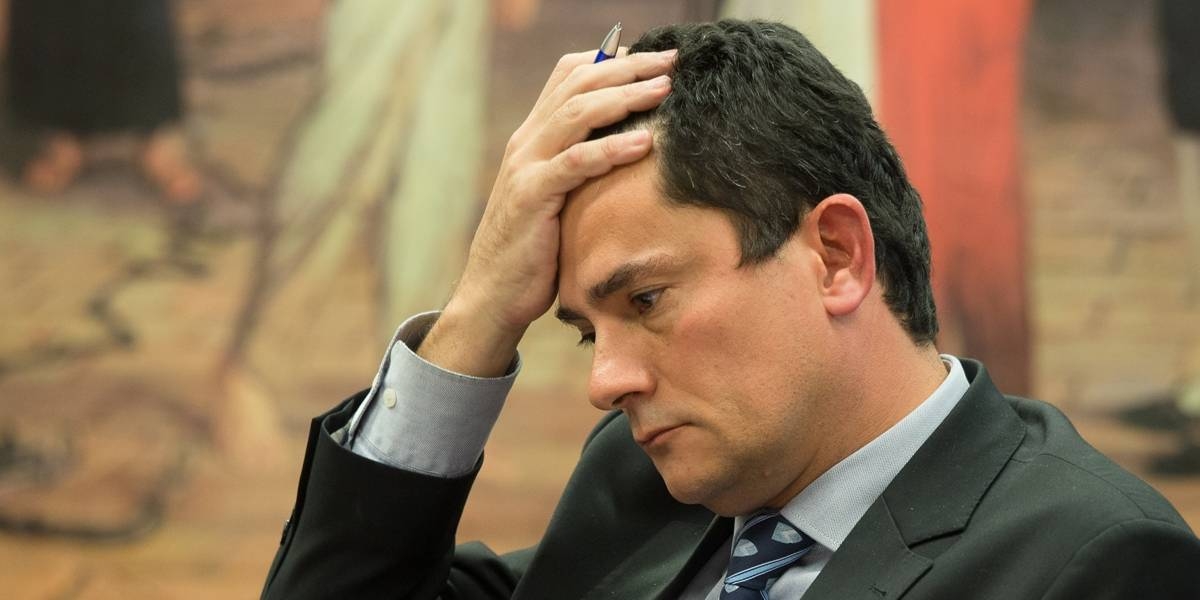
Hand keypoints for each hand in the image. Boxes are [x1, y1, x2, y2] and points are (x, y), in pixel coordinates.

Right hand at [418, 49, 675, 376]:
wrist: (493, 293)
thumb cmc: (535, 250)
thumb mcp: (559, 198)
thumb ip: (582, 168)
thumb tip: (631, 149)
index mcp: (533, 137)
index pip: (567, 76)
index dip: (610, 60)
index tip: (652, 59)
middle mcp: (527, 142)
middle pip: (578, 84)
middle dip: (628, 67)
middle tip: (671, 60)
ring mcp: (526, 167)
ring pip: (576, 114)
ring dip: (624, 96)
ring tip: (664, 88)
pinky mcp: (531, 197)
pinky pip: (574, 163)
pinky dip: (610, 149)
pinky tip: (644, 142)